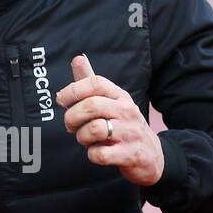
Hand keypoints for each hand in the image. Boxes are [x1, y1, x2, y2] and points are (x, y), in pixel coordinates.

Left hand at [56, 54, 163, 185]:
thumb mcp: (112, 101)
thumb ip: (91, 82)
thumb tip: (77, 58)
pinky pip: (100, 154)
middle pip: (91, 106)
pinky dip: (92, 154)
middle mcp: (127, 111)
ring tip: (86, 139)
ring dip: (81, 137)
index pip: (95, 82)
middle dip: (72, 117)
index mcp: (120, 96)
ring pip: (93, 130)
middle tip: (70, 125)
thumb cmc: (123, 125)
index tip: (61, 100)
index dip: (73, 90)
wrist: (151, 155)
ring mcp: (129, 133)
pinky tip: (97, 152)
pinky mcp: (129, 154)